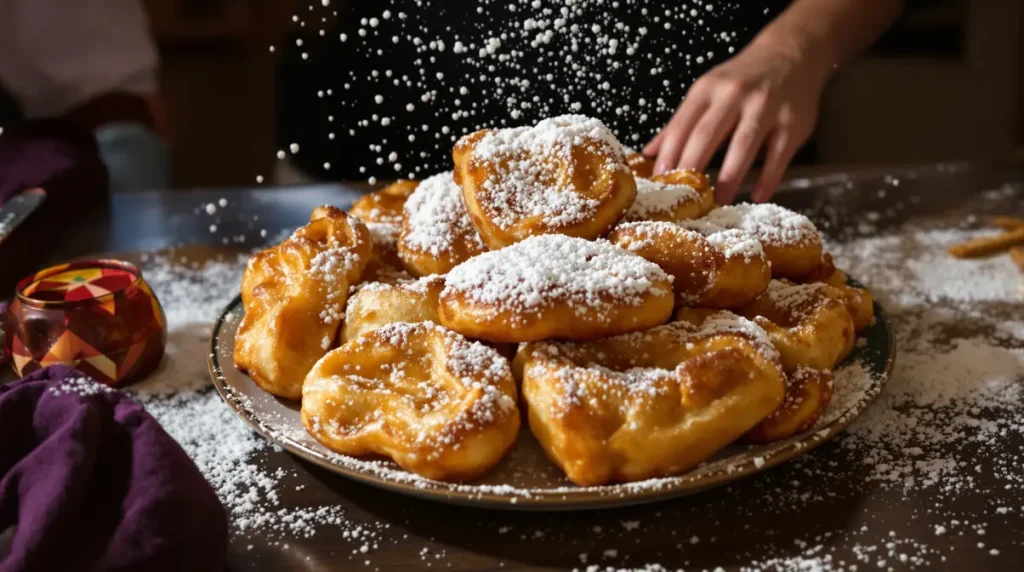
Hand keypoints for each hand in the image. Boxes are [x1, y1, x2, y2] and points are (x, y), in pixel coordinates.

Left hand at [644, 38, 828, 203]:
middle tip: (684, 196)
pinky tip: (758, 195)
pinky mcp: (792, 122)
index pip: (682, 125)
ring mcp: (766, 107)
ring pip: (743, 144)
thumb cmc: (742, 79)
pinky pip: (778, 155)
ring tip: (718, 200)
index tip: (660, 180)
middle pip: (707, 134)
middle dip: (692, 166)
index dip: (669, 154)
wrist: (791, 53)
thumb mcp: (707, 91)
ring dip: (729, 176)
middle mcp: (735, 94)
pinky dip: (768, 178)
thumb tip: (648, 154)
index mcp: (708, 88)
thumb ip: (680, 123)